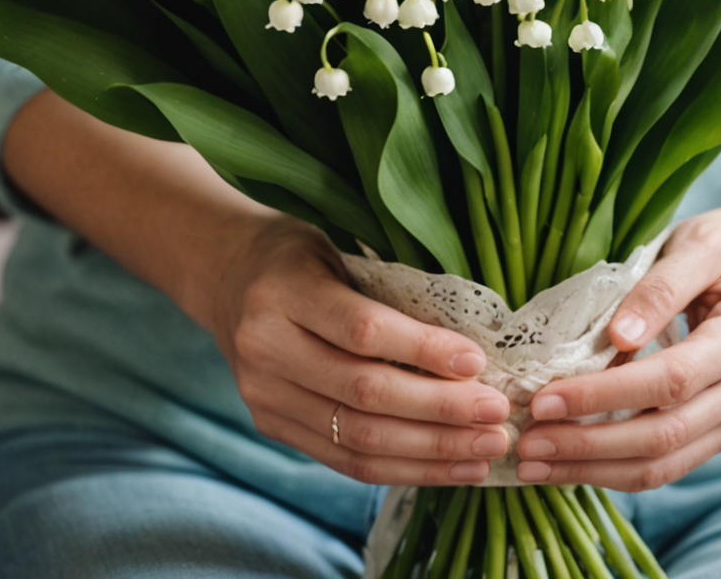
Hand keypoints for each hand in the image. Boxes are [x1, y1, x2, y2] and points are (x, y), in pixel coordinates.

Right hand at [203, 216, 514, 485]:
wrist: (224, 277)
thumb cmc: (298, 258)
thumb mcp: (336, 253)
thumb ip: (388, 295)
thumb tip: (472, 348)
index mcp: (284, 294)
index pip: (362, 331)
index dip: (423, 351)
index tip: (478, 362)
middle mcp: (266, 348)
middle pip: (363, 394)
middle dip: (439, 412)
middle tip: (497, 416)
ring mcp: (264, 395)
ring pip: (356, 438)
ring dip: (430, 451)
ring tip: (485, 450)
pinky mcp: (271, 425)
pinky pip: (344, 460)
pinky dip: (403, 468)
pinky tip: (450, 467)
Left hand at [512, 173, 720, 489]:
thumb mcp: (702, 243)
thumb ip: (660, 287)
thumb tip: (617, 335)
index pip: (669, 382)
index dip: (604, 396)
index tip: (544, 398)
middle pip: (663, 438)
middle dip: (588, 447)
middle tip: (525, 444)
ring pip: (664, 466)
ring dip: (595, 472)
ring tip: (534, 465)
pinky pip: (668, 464)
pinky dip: (615, 470)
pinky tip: (569, 464)